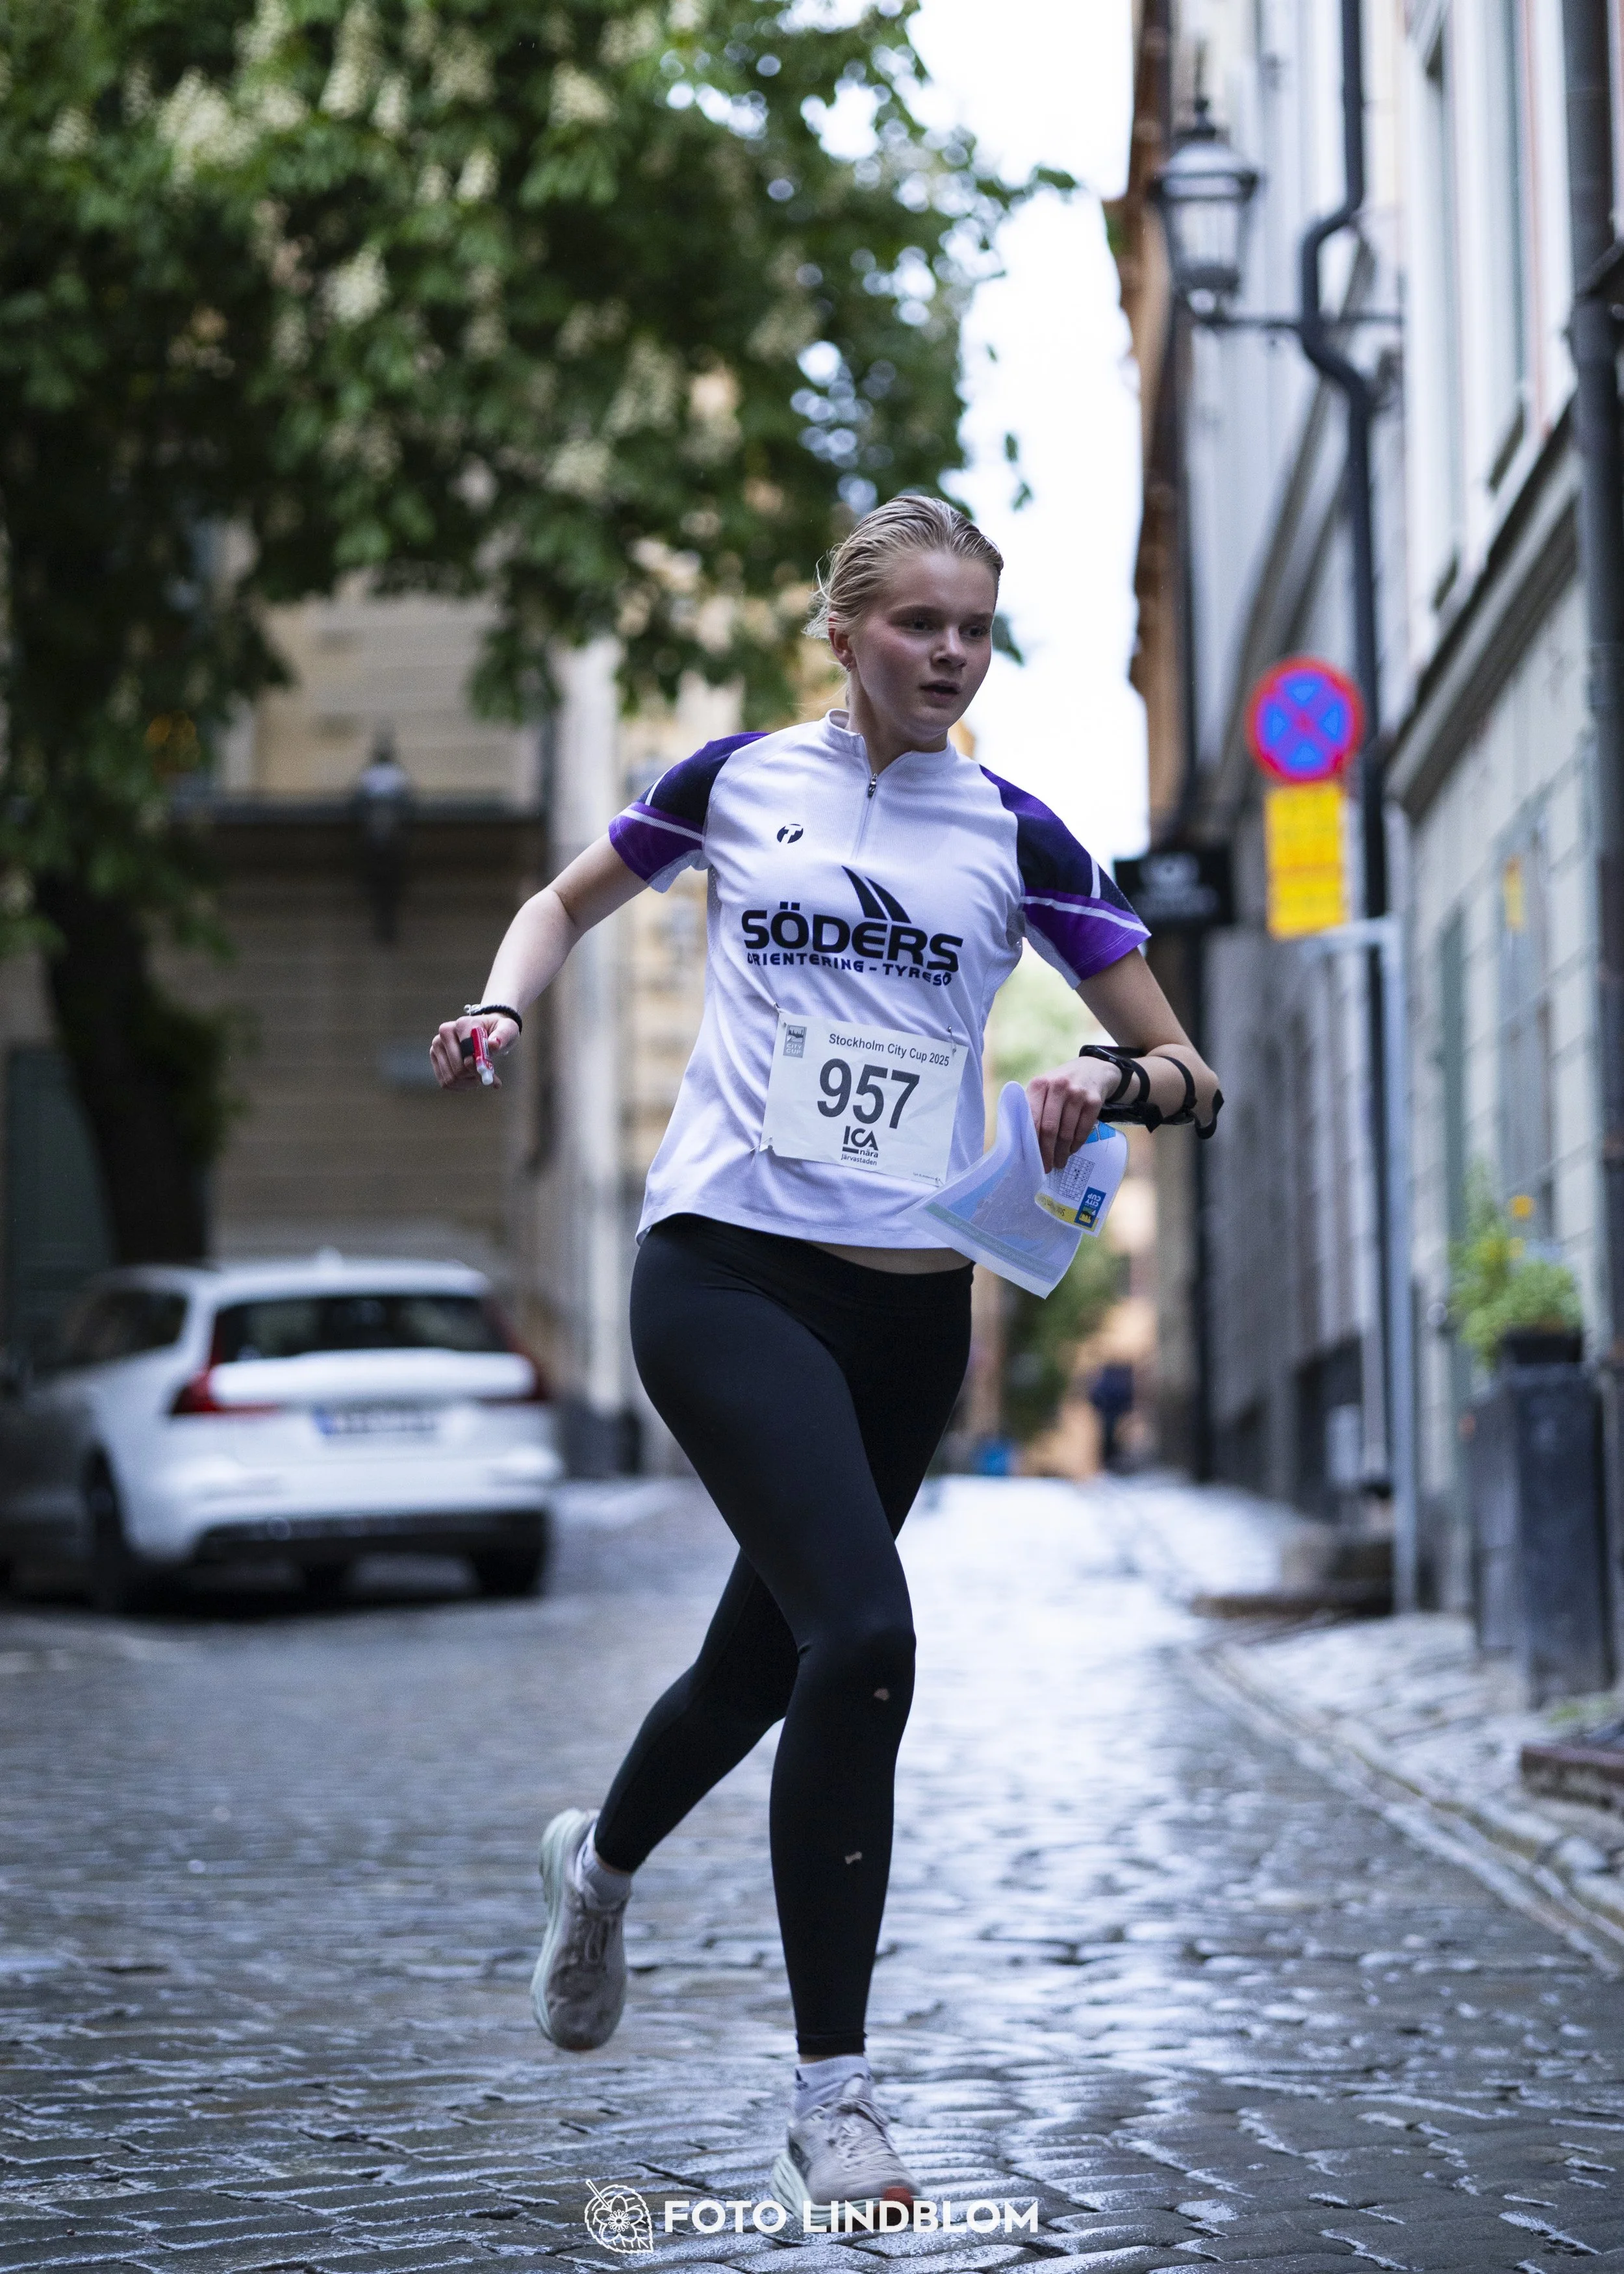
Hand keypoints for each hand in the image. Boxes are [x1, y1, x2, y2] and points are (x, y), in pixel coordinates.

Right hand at [430, 1012, 518, 1090]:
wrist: (487, 1030)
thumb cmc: (498, 1030)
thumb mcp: (507, 1030)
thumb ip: (502, 1036)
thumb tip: (494, 1044)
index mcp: (461, 1024)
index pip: (468, 1056)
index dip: (480, 1068)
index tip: (491, 1074)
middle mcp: (444, 1033)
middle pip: (459, 1070)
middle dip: (475, 1076)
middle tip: (487, 1075)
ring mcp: (436, 1046)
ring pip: (450, 1079)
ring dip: (468, 1083)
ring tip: (479, 1076)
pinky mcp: (435, 1058)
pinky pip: (445, 1083)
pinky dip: (460, 1086)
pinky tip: (470, 1079)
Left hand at [1026, 1058, 1115, 1172]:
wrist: (1093, 1069)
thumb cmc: (1061, 1084)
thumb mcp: (1044, 1086)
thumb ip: (1033, 1107)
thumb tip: (1021, 1140)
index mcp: (1039, 1084)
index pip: (1032, 1119)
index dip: (1031, 1142)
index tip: (1031, 1159)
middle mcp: (1058, 1086)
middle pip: (1049, 1128)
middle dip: (1047, 1152)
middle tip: (1047, 1167)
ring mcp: (1078, 1093)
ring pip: (1067, 1133)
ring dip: (1062, 1152)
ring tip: (1060, 1161)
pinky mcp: (1094, 1101)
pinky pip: (1083, 1130)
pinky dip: (1076, 1144)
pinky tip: (1072, 1150)